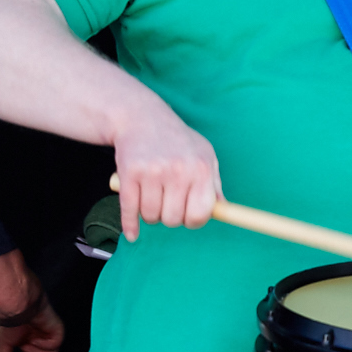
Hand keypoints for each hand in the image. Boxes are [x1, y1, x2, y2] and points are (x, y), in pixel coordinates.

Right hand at [0, 302, 67, 351]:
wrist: (17, 310)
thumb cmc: (11, 322)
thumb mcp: (4, 345)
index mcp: (32, 345)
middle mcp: (43, 341)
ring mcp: (51, 336)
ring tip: (28, 343)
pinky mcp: (57, 331)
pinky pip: (54, 347)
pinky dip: (42, 345)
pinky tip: (36, 337)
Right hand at [111, 104, 220, 240]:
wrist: (142, 117)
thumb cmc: (177, 140)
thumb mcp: (204, 154)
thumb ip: (214, 183)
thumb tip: (222, 209)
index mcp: (201, 169)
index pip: (200, 214)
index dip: (193, 221)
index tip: (187, 215)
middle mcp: (178, 170)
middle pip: (173, 219)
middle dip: (169, 216)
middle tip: (166, 201)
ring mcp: (152, 171)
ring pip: (151, 216)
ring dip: (150, 213)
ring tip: (152, 195)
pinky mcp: (129, 172)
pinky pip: (129, 210)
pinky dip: (130, 225)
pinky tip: (133, 233)